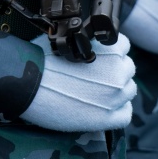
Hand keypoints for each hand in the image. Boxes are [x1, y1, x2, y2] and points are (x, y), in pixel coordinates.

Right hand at [19, 33, 136, 133]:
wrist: (28, 85)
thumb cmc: (42, 59)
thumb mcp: (67, 40)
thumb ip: (86, 42)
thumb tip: (88, 43)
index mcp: (110, 50)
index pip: (124, 46)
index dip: (112, 51)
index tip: (101, 57)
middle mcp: (117, 72)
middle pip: (128, 68)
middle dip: (115, 70)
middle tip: (97, 76)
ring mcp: (114, 97)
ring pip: (129, 91)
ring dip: (118, 90)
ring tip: (99, 92)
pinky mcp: (107, 119)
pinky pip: (125, 114)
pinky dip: (118, 111)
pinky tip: (104, 108)